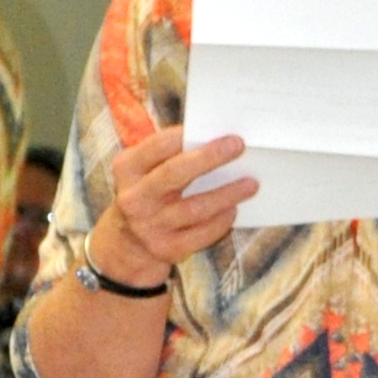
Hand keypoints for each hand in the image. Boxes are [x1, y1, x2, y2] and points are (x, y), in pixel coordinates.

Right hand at [88, 125, 257, 285]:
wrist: (127, 241)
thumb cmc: (149, 191)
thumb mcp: (145, 170)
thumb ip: (170, 154)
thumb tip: (216, 140)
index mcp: (126, 169)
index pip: (157, 146)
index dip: (186, 136)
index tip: (215, 129)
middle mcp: (134, 198)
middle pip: (175, 173)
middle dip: (209, 158)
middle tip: (238, 146)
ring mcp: (148, 226)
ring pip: (195, 207)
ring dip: (227, 194)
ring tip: (251, 183)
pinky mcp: (165, 248)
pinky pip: (201, 234)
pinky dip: (221, 221)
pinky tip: (234, 210)